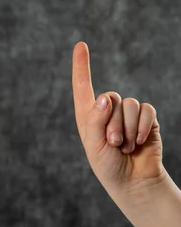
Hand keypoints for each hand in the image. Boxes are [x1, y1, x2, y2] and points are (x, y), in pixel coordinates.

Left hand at [71, 42, 165, 196]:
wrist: (133, 181)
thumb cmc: (108, 166)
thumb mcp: (94, 146)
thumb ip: (95, 121)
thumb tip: (105, 97)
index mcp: (88, 117)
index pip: (83, 87)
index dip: (81, 66)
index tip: (80, 45)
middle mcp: (106, 112)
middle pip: (110, 98)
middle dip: (113, 123)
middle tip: (113, 144)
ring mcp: (127, 115)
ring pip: (129, 105)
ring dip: (127, 128)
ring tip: (125, 146)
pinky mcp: (146, 119)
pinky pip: (146, 110)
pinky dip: (143, 127)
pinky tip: (140, 142)